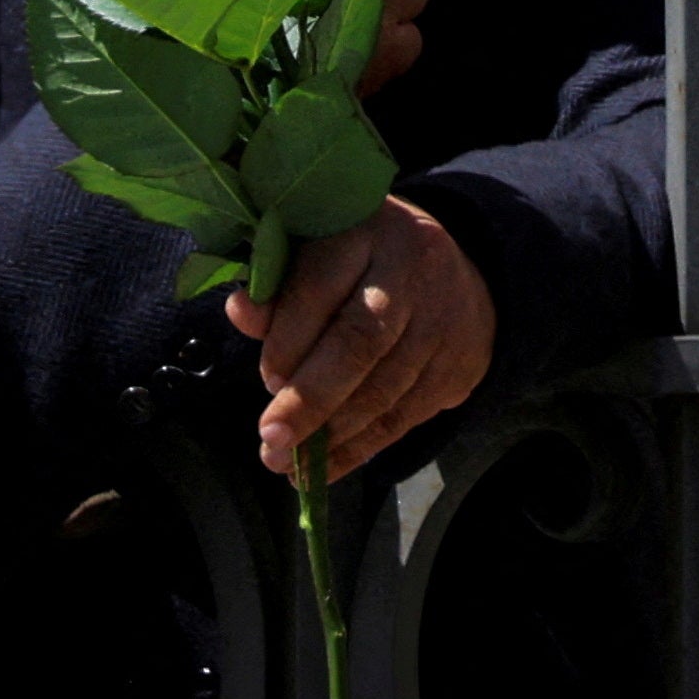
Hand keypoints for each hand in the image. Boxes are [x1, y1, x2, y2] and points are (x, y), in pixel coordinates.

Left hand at [225, 197, 493, 482]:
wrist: (459, 270)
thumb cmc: (362, 261)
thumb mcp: (318, 250)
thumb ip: (277, 284)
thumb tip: (240, 312)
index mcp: (366, 230)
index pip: (321, 286)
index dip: (288, 339)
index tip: (264, 378)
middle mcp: (411, 271)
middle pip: (360, 342)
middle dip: (310, 398)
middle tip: (271, 439)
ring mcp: (442, 321)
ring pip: (384, 388)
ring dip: (332, 433)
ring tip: (288, 462)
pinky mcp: (458, 367)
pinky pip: (404, 417)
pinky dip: (360, 448)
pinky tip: (324, 468)